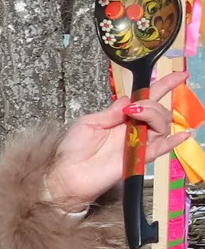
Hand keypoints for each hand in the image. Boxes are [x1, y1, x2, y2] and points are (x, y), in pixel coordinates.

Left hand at [45, 71, 193, 208]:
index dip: (164, 86)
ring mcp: (138, 144)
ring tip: (138, 114)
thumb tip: (128, 99)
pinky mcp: (140, 158)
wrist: (68, 173)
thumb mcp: (89, 122)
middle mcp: (134, 130)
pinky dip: (173, 142)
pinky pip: (161, 149)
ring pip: (161, 126)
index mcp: (122, 118)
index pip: (148, 100)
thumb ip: (111, 112)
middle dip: (151, 104)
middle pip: (158, 112)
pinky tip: (181, 135)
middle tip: (135, 107)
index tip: (180, 75)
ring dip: (154, 115)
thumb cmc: (74, 148)